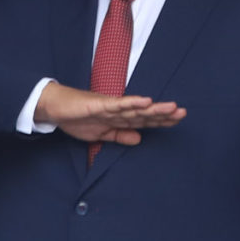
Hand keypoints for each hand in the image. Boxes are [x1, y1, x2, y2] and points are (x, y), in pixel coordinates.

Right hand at [32, 82, 186, 144]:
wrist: (56, 108)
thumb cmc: (78, 118)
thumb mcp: (102, 134)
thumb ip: (120, 136)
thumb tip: (139, 139)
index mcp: (120, 118)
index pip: (145, 121)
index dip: (162, 121)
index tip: (179, 120)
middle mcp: (119, 110)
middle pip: (145, 114)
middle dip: (164, 114)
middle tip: (183, 113)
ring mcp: (110, 106)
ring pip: (136, 108)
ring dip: (154, 108)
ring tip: (171, 107)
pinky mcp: (100, 104)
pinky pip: (118, 104)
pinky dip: (132, 102)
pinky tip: (145, 101)